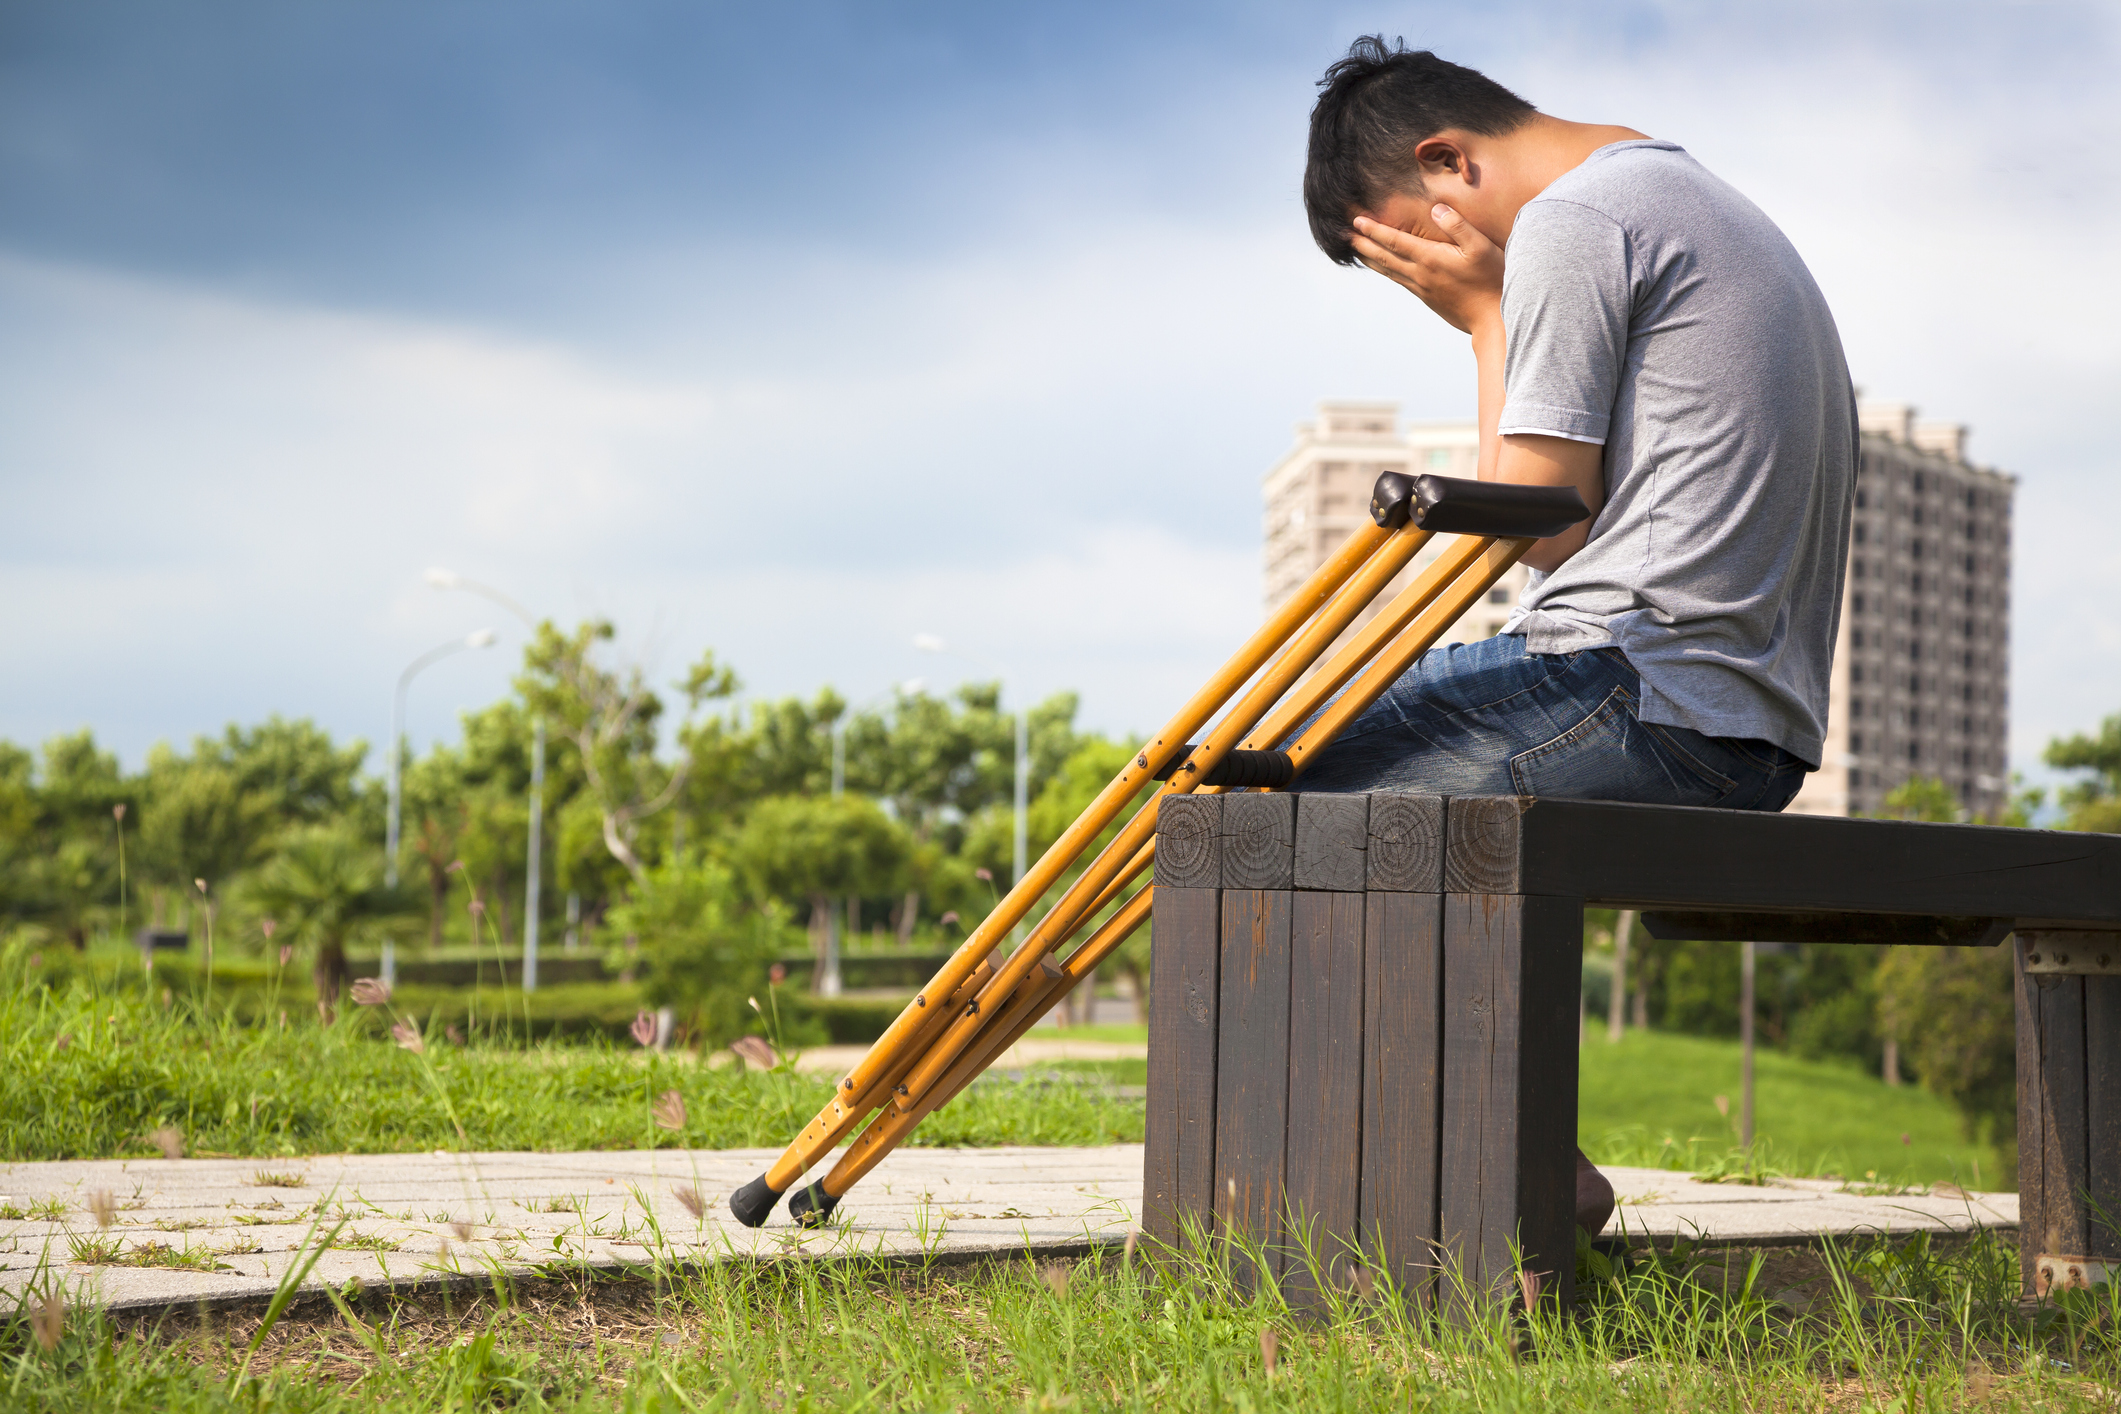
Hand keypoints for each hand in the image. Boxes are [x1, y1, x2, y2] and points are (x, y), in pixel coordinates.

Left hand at [1350, 205, 1504, 336]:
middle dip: (1363, 243)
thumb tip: (1436, 209)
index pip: (1395, 241)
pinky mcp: (1426, 297)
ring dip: (1370, 258)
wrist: (1492, 318)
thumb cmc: (1491, 279)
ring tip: (1355, 249)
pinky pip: (1398, 280)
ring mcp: (1422, 288)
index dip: (1374, 230)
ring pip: (1388, 270)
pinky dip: (1385, 271)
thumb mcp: (1480, 247)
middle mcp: (1420, 274)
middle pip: (1384, 256)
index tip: (1356, 221)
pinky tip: (1383, 268)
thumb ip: (1458, 226)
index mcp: (1430, 258)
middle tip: (1344, 234)